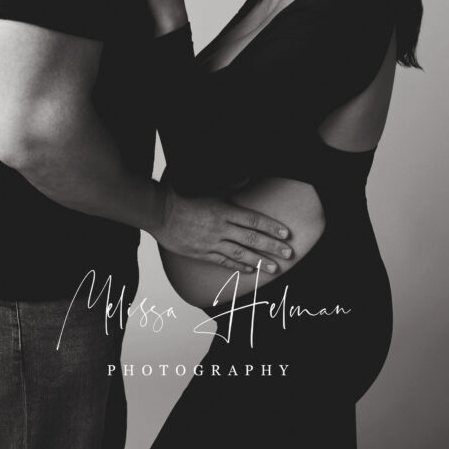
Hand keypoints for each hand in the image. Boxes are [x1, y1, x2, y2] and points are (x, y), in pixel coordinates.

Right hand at [152, 186, 291, 274]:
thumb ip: (231, 184)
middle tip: (288, 254)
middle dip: (272, 247)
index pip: (254, 220)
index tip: (286, 234)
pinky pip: (223, 262)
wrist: (160, 212)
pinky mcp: (201, 253)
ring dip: (259, 261)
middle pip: (252, 239)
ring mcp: (211, 242)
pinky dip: (237, 267)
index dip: (271, 227)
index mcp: (224, 210)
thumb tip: (247, 177)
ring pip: (240, 254)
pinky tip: (249, 270)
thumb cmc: (184, 196)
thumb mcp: (209, 187)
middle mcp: (221, 228)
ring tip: (273, 268)